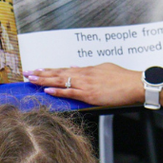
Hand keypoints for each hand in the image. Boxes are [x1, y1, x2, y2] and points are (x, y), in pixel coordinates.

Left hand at [27, 63, 142, 106]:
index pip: (64, 69)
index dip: (50, 70)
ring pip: (60, 81)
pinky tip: (47, 90)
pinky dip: (57, 91)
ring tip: (31, 79)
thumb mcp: (105, 69)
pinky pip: (70, 92)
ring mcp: (85, 84)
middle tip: (27, 73)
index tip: (39, 69)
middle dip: (41, 73)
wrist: (134, 84)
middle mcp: (84, 75)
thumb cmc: (123, 78)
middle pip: (58, 73)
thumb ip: (91, 70)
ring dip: (44, 80)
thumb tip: (79, 68)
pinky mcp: (89, 94)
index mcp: (88, 70)